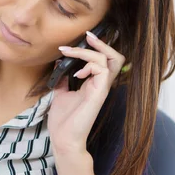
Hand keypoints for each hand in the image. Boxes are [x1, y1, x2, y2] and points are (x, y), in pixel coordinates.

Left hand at [48, 31, 125, 154]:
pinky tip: (76, 74)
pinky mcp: (99, 94)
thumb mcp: (61, 93)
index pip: (104, 60)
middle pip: (115, 57)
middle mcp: (100, 84)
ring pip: (109, 60)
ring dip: (88, 52)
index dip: (95, 47)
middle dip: (102, 43)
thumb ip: (64, 78)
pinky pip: (103, 70)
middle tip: (86, 36)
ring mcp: (101, 89)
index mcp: (93, 83)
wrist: (63, 139)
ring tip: (70, 53)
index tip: (76, 42)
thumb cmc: (63, 120)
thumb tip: (60, 63)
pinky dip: (89, 65)